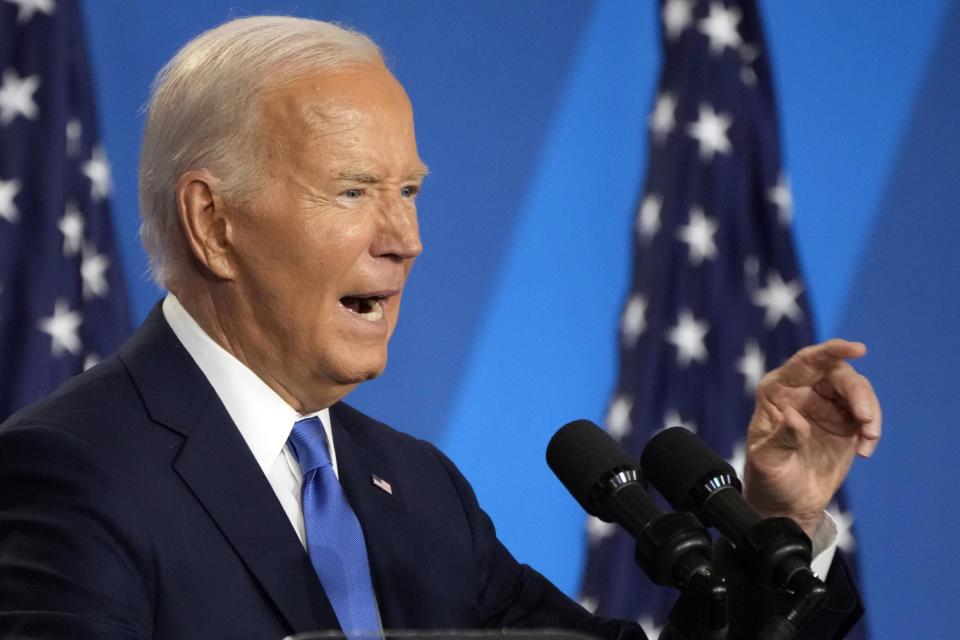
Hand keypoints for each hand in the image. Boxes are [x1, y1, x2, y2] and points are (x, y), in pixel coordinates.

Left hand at [742, 339, 880, 536]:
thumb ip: (782, 438)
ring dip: (869, 410)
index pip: (805, 362)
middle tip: (866, 418)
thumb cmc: (768, 478)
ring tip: (868, 436)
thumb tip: (796, 417)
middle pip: (838, 374)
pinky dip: (872, 429)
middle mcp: (803, 392)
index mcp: (777, 391)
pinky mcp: (845, 423)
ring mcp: (826, 406)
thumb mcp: (767, 460)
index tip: (858, 349)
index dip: (831, 351)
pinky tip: (865, 450)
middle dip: (857, 392)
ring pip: (857, 391)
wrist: (786, 504)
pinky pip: (867, 414)